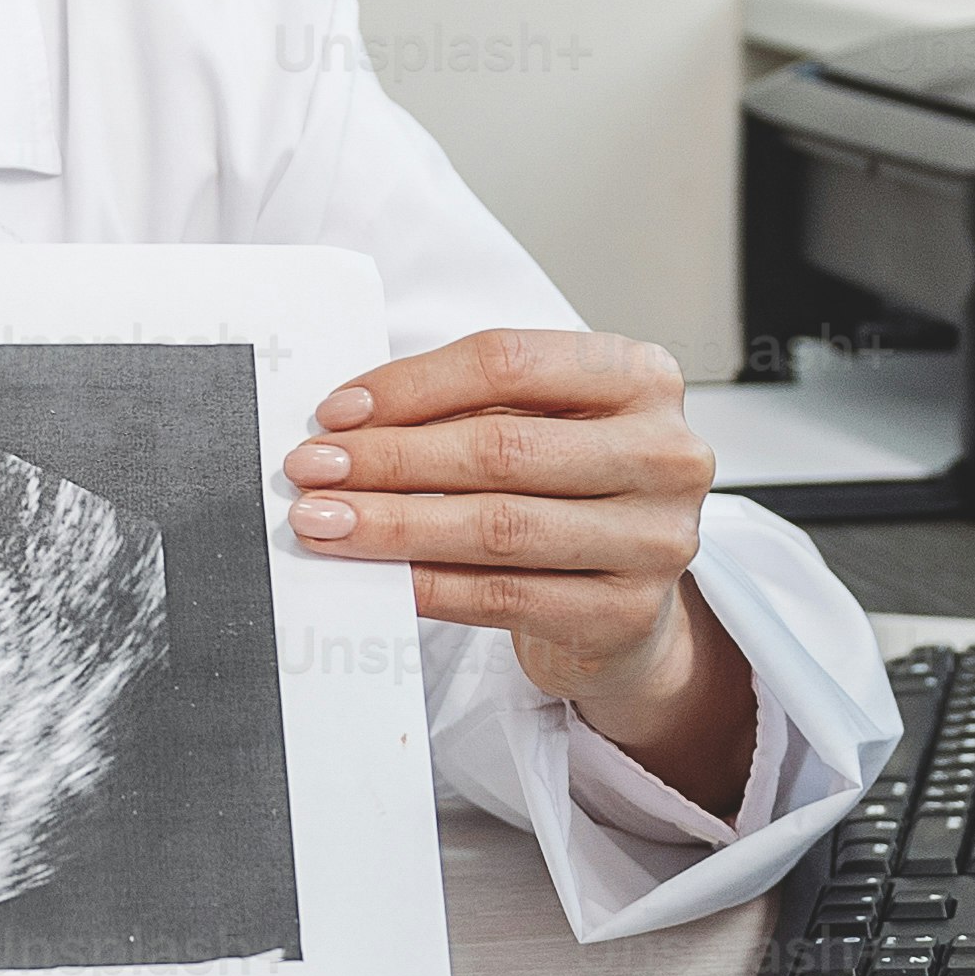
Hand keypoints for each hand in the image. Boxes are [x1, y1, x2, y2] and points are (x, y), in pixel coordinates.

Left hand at [288, 329, 752, 798]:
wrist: (626, 607)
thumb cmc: (569, 495)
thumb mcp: (538, 427)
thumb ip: (467, 412)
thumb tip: (349, 423)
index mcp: (640, 377)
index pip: (509, 363)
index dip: (412, 386)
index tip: (337, 412)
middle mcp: (664, 452)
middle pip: (502, 447)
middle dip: (389, 458)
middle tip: (311, 470)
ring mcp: (655, 537)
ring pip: (499, 525)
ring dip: (395, 524)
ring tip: (324, 523)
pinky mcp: (627, 612)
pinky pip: (504, 596)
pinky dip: (429, 584)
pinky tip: (379, 577)